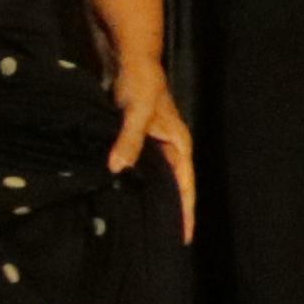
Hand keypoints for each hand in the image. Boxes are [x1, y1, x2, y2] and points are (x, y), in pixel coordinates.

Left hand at [104, 57, 200, 239]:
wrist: (132, 61)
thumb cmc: (142, 84)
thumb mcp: (137, 113)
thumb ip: (129, 140)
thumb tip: (117, 169)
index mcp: (180, 146)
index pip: (186, 187)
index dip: (186, 213)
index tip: (184, 238)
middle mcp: (171, 149)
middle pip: (174, 189)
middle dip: (172, 214)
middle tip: (163, 242)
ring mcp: (156, 146)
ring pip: (157, 181)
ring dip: (153, 200)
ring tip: (147, 228)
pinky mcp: (140, 142)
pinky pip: (141, 170)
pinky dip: (136, 185)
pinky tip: (125, 198)